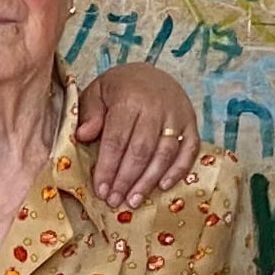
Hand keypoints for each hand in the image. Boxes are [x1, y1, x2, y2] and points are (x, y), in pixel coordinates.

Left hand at [75, 63, 200, 209]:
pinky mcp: (191, 123)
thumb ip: (89, 113)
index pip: (117, 139)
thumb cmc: (120, 89)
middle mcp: (156, 107)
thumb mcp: (97, 92)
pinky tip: (163, 187)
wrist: (151, 74)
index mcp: (129, 98)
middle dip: (126, 179)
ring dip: (148, 181)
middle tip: (115, 200)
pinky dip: (178, 170)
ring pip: (164, 154)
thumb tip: (83, 136)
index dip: (108, 167)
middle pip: (141, 150)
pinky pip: (189, 150)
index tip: (100, 189)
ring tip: (134, 201)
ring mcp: (177, 115)